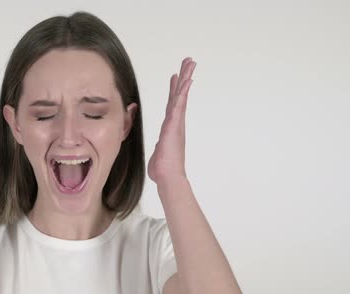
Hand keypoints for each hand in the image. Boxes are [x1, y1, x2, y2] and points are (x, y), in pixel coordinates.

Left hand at [148, 57, 195, 184]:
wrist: (167, 177)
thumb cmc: (162, 169)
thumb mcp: (159, 154)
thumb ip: (161, 149)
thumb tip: (161, 151)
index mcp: (171, 127)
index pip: (172, 104)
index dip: (175, 89)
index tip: (177, 76)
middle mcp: (175, 122)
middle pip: (180, 95)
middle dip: (184, 77)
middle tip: (189, 61)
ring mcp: (176, 123)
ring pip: (181, 96)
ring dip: (186, 78)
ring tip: (190, 63)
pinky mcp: (174, 125)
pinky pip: (179, 105)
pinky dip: (182, 92)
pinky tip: (186, 81)